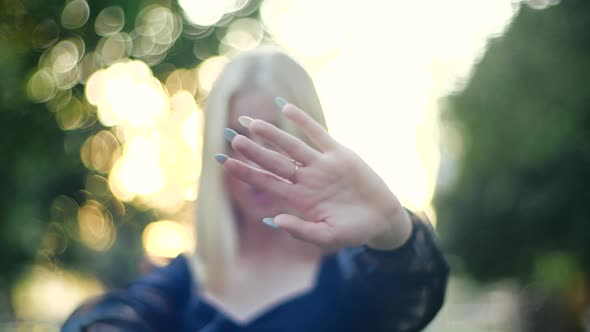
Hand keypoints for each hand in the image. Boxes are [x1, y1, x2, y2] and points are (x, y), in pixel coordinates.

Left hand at [216, 98, 411, 250]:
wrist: (381, 219)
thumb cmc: (353, 231)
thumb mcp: (327, 237)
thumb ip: (301, 230)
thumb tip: (273, 221)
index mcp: (299, 198)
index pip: (266, 182)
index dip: (246, 172)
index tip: (225, 162)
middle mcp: (306, 179)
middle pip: (274, 162)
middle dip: (254, 151)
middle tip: (232, 138)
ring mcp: (322, 165)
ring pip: (292, 146)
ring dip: (273, 135)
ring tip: (251, 123)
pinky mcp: (340, 155)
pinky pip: (319, 135)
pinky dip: (304, 122)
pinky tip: (287, 109)